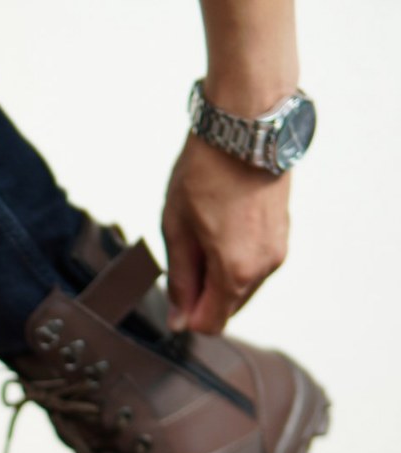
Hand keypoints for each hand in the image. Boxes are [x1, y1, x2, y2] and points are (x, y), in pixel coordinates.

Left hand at [161, 133, 289, 334]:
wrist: (247, 126)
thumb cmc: (206, 173)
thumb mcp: (177, 230)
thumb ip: (179, 280)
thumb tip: (180, 320)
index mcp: (236, 272)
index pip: (210, 323)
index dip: (187, 315)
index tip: (173, 290)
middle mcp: (264, 267)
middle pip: (226, 307)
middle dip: (201, 292)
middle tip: (184, 249)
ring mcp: (278, 250)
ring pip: (240, 286)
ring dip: (216, 273)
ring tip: (202, 230)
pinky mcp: (282, 233)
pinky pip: (253, 263)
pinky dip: (233, 256)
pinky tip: (219, 224)